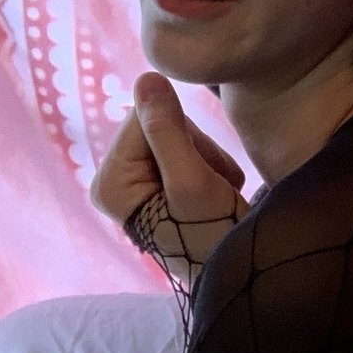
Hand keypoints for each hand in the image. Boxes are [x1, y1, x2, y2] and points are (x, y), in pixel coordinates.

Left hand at [92, 73, 249, 283]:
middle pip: (157, 126)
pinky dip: (209, 168)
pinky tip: (217, 192)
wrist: (242, 276)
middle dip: (195, 148)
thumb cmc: (214, 237)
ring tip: (219, 191)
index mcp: (109, 182)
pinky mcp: (158, 187)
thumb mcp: (192, 182)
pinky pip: (183, 153)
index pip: (142, 119)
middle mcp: (115, 182)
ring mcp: (137, 185)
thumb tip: (146, 77)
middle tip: (213, 184)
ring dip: (207, 159)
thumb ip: (167, 131)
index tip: (200, 170)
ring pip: (176, 136)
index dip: (181, 135)